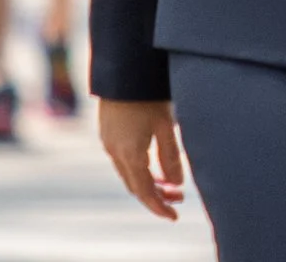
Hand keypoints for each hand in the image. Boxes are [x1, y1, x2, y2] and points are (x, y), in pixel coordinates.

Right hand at [99, 98, 185, 219]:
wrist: (123, 68)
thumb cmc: (148, 93)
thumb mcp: (166, 124)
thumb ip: (171, 155)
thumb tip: (177, 183)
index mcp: (129, 153)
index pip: (144, 191)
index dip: (159, 206)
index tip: (174, 216)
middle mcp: (114, 151)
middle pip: (135, 185)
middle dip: (156, 196)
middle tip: (178, 199)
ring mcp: (108, 142)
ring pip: (128, 173)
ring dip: (147, 182)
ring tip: (170, 184)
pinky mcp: (107, 132)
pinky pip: (122, 161)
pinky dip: (139, 169)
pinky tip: (153, 164)